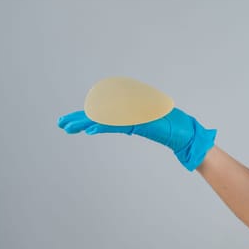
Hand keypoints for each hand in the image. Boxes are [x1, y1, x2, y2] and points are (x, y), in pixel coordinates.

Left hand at [57, 108, 216, 170]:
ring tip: (66, 126)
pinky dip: (103, 125)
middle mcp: (129, 114)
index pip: (102, 116)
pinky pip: (119, 124)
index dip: (85, 118)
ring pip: (105, 118)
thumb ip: (138, 123)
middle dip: (79, 118)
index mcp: (128, 115)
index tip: (70, 124)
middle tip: (60, 123)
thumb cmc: (172, 131)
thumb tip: (126, 125)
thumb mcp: (151, 126)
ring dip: (84, 121)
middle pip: (99, 114)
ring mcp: (134, 117)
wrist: (187, 134)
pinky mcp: (140, 122)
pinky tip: (90, 130)